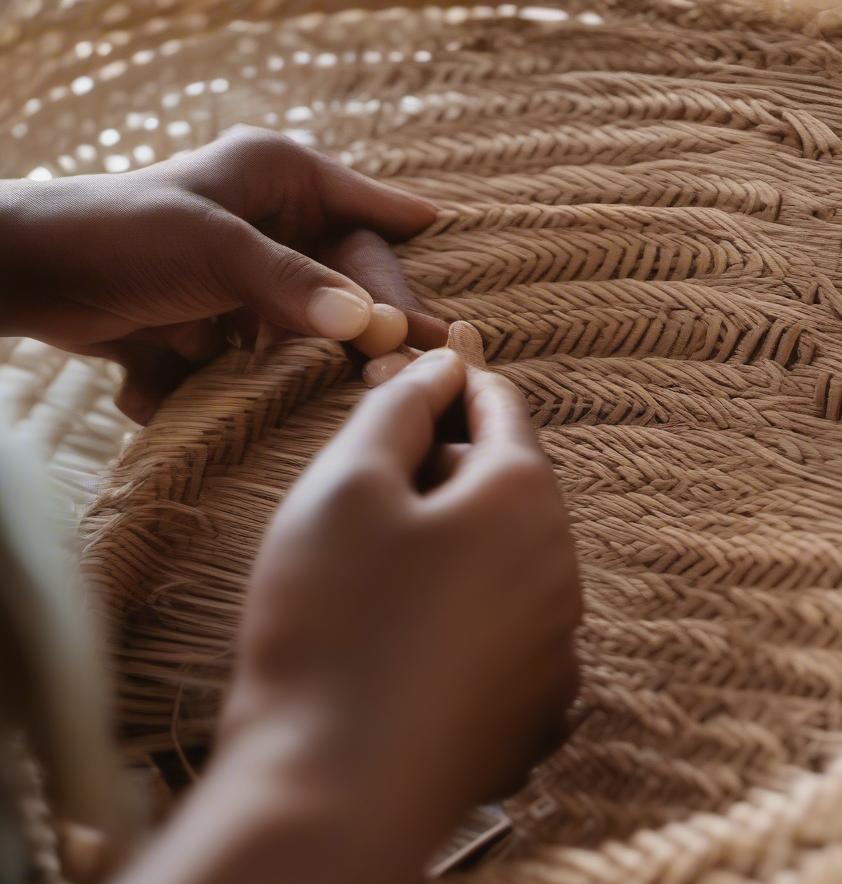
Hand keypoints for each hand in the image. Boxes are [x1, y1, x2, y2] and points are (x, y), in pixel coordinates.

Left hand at [0, 126, 445, 422]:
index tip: (450, 301)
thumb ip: (293, 285)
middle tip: (413, 362)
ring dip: (336, 355)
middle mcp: (277, 222)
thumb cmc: (121, 234)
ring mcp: (257, 275)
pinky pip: (285, 348)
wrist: (37, 279)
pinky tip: (311, 397)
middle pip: (353, 275)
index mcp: (280, 177)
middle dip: (376, 320)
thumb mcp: (214, 249)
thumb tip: (368, 324)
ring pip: (323, 319)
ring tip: (370, 389)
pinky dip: (292, 372)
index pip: (368, 215)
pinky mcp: (236, 320)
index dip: (410, 257)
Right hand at [226, 349, 581, 813]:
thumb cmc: (333, 621)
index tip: (422, 377)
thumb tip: (443, 369)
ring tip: (379, 569)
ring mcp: (559, 648)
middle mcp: (564, 570)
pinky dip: (466, 611)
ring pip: (510, 560)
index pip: (503, 411)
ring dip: (457, 542)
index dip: (458, 386)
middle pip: (510, 487)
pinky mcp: (536, 709)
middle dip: (449, 469)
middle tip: (373, 481)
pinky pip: (506, 629)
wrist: (336, 794)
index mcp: (526, 501)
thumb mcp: (346, 487)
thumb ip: (400, 410)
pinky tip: (405, 638)